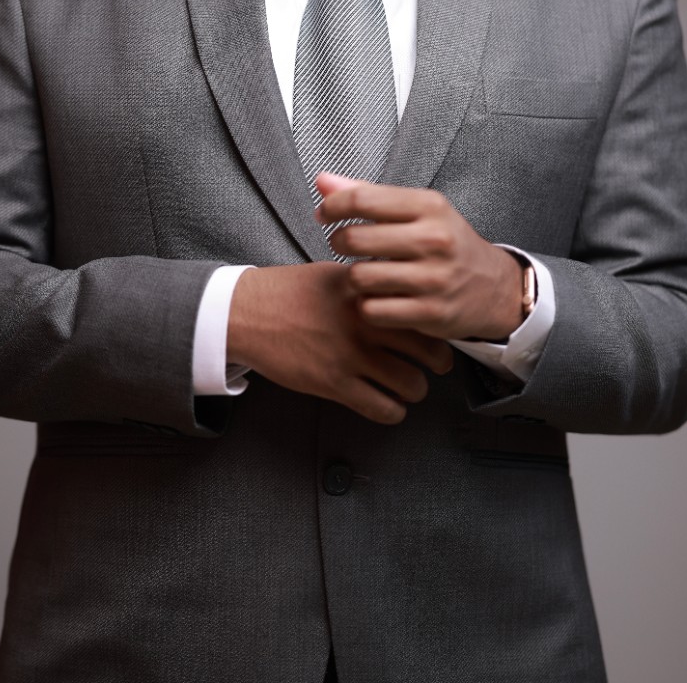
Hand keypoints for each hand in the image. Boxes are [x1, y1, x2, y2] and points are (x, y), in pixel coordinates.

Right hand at [227, 260, 453, 424]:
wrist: (247, 313)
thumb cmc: (287, 292)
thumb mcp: (334, 274)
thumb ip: (368, 285)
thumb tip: (399, 292)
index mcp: (368, 290)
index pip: (421, 308)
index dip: (437, 323)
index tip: (439, 329)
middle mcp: (366, 321)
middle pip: (428, 348)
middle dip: (439, 362)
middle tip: (439, 364)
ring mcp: (351, 354)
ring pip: (411, 383)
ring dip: (416, 389)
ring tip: (412, 387)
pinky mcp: (335, 383)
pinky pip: (382, 408)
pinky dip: (393, 412)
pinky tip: (390, 406)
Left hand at [316, 173, 525, 342]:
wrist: (493, 287)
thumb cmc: (447, 243)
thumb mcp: (418, 210)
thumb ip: (369, 194)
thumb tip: (323, 181)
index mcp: (429, 206)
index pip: (362, 199)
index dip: (332, 206)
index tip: (325, 214)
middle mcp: (434, 240)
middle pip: (353, 239)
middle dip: (339, 242)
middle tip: (345, 245)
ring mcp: (433, 278)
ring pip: (359, 277)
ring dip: (354, 277)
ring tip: (367, 272)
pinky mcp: (430, 313)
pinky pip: (372, 310)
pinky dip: (368, 306)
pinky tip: (379, 297)